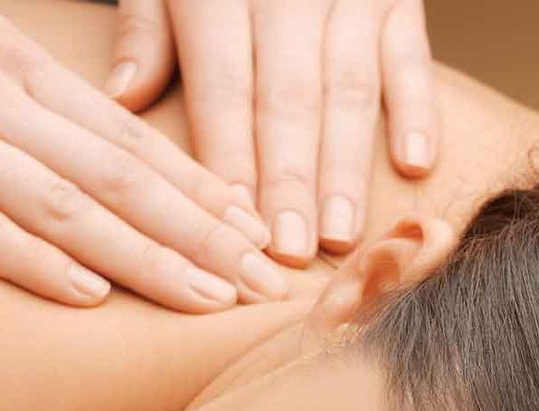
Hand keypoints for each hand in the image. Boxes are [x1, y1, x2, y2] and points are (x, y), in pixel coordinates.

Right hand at [0, 0, 286, 310]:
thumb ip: (10, 84)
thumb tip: (70, 132)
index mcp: (11, 65)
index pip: (128, 139)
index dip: (198, 190)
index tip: (253, 231)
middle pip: (119, 177)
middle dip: (200, 235)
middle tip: (263, 283)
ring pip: (65, 206)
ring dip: (145, 257)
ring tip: (207, 298)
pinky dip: (33, 260)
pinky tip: (88, 293)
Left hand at [107, 0, 438, 262]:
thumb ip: (146, 30)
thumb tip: (122, 98)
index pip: (224, 87)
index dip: (230, 160)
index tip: (232, 228)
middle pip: (288, 97)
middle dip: (290, 181)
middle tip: (291, 253)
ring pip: (348, 86)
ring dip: (346, 165)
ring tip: (341, 235)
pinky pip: (410, 52)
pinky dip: (416, 107)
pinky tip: (414, 164)